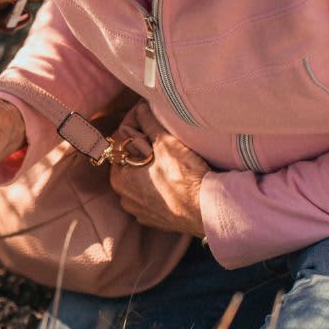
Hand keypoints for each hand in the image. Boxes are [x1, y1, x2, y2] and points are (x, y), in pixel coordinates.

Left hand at [109, 103, 209, 237]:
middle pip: (130, 162)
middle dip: (140, 145)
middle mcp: (124, 197)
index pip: (121, 143)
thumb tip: (140, 109)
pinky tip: (172, 177)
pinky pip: (153, 196)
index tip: (144, 113)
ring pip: (140, 180)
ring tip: (166, 153)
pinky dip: (159, 185)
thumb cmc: (184, 177)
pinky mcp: (156, 219)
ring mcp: (140, 211)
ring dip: (149, 166)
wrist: (208, 210)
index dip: (133, 124)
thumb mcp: (165, 143)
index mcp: (119, 178)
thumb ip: (148, 123)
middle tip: (156, 131)